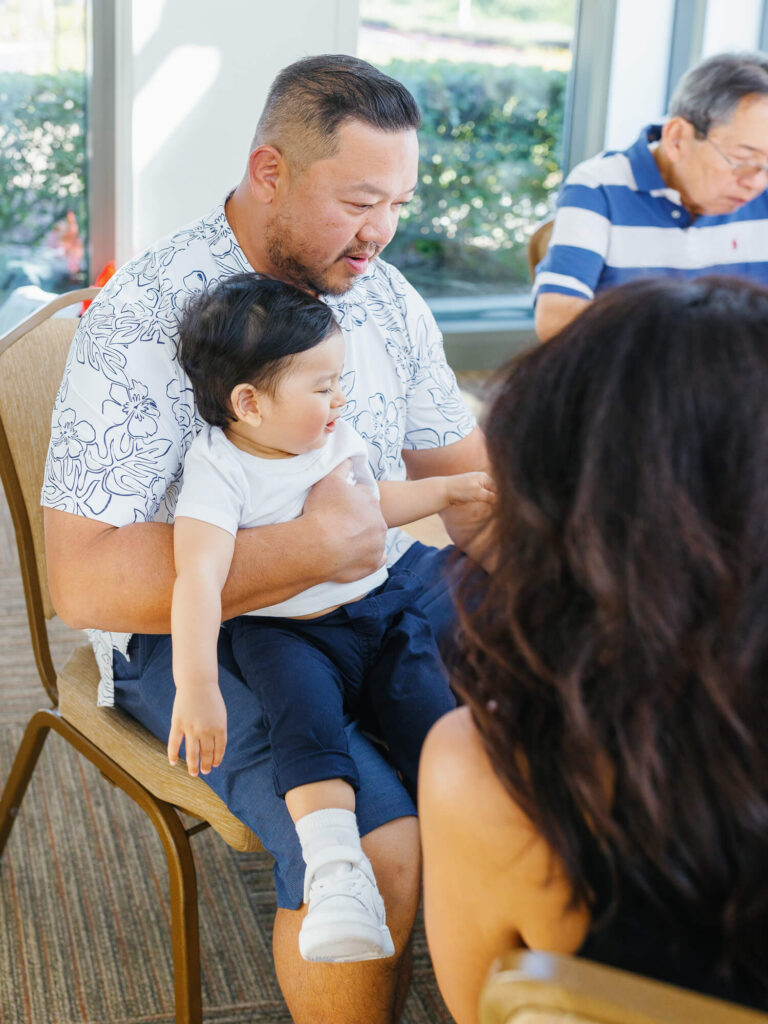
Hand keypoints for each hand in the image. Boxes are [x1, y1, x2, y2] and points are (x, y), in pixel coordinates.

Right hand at [167, 683, 226, 776]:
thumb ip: (218, 731)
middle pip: (206, 753)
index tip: (215, 764)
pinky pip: (174, 743)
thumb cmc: (211, 699)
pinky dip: (173, 755)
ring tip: (194, 773)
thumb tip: (215, 750)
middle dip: (206, 765)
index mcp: (219, 727)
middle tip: (205, 772)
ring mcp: (191, 728)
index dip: (217, 759)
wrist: (197, 683)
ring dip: (193, 765)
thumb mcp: (220, 715)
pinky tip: (173, 762)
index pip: (219, 749)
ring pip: (192, 753)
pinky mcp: (178, 724)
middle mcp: (206, 730)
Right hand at [303, 459, 387, 582]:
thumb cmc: (322, 511)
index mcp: (370, 500)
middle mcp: (379, 522)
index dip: (349, 500)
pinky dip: (368, 556)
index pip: (362, 496)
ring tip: (342, 541)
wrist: (318, 547)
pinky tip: (355, 555)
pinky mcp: (374, 563)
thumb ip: (342, 466)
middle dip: (356, 519)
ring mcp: (378, 544)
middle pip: (368, 518)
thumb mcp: (328, 479)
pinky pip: (375, 559)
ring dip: (362, 538)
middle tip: (337, 524)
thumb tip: (350, 459)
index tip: (337, 506)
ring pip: (373, 538)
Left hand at [445, 471, 495, 505]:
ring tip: (487, 507)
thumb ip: (490, 497)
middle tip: (494, 509)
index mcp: (484, 477)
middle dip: (492, 499)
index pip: (496, 489)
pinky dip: (481, 501)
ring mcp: (475, 484)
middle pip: (491, 491)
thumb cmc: (461, 490)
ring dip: (486, 501)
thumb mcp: (478, 493)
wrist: (444, 491)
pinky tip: (480, 505)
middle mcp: (481, 479)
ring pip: (485, 494)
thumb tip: (499, 502)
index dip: (498, 498)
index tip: (499, 507)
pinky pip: (479, 496)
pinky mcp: (470, 491)